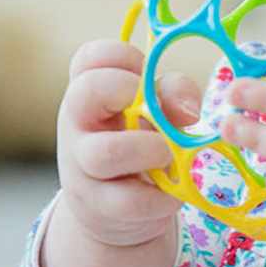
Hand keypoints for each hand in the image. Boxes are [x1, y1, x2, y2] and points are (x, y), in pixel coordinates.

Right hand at [41, 39, 200, 266]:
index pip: (90, 57)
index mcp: (89, 90)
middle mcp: (76, 124)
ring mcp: (80, 167)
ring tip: (173, 153)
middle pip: (87, 91)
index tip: (146, 72)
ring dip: (154, 149)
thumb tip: (188, 110)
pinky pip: (130, 201)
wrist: (118, 210)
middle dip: (133, 92)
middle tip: (158, 110)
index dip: (124, 56)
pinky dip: (162, 195)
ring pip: (108, 152)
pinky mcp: (97, 208)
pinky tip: (172, 191)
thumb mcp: (157, 109)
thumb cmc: (141, 140)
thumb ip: (173, 93)